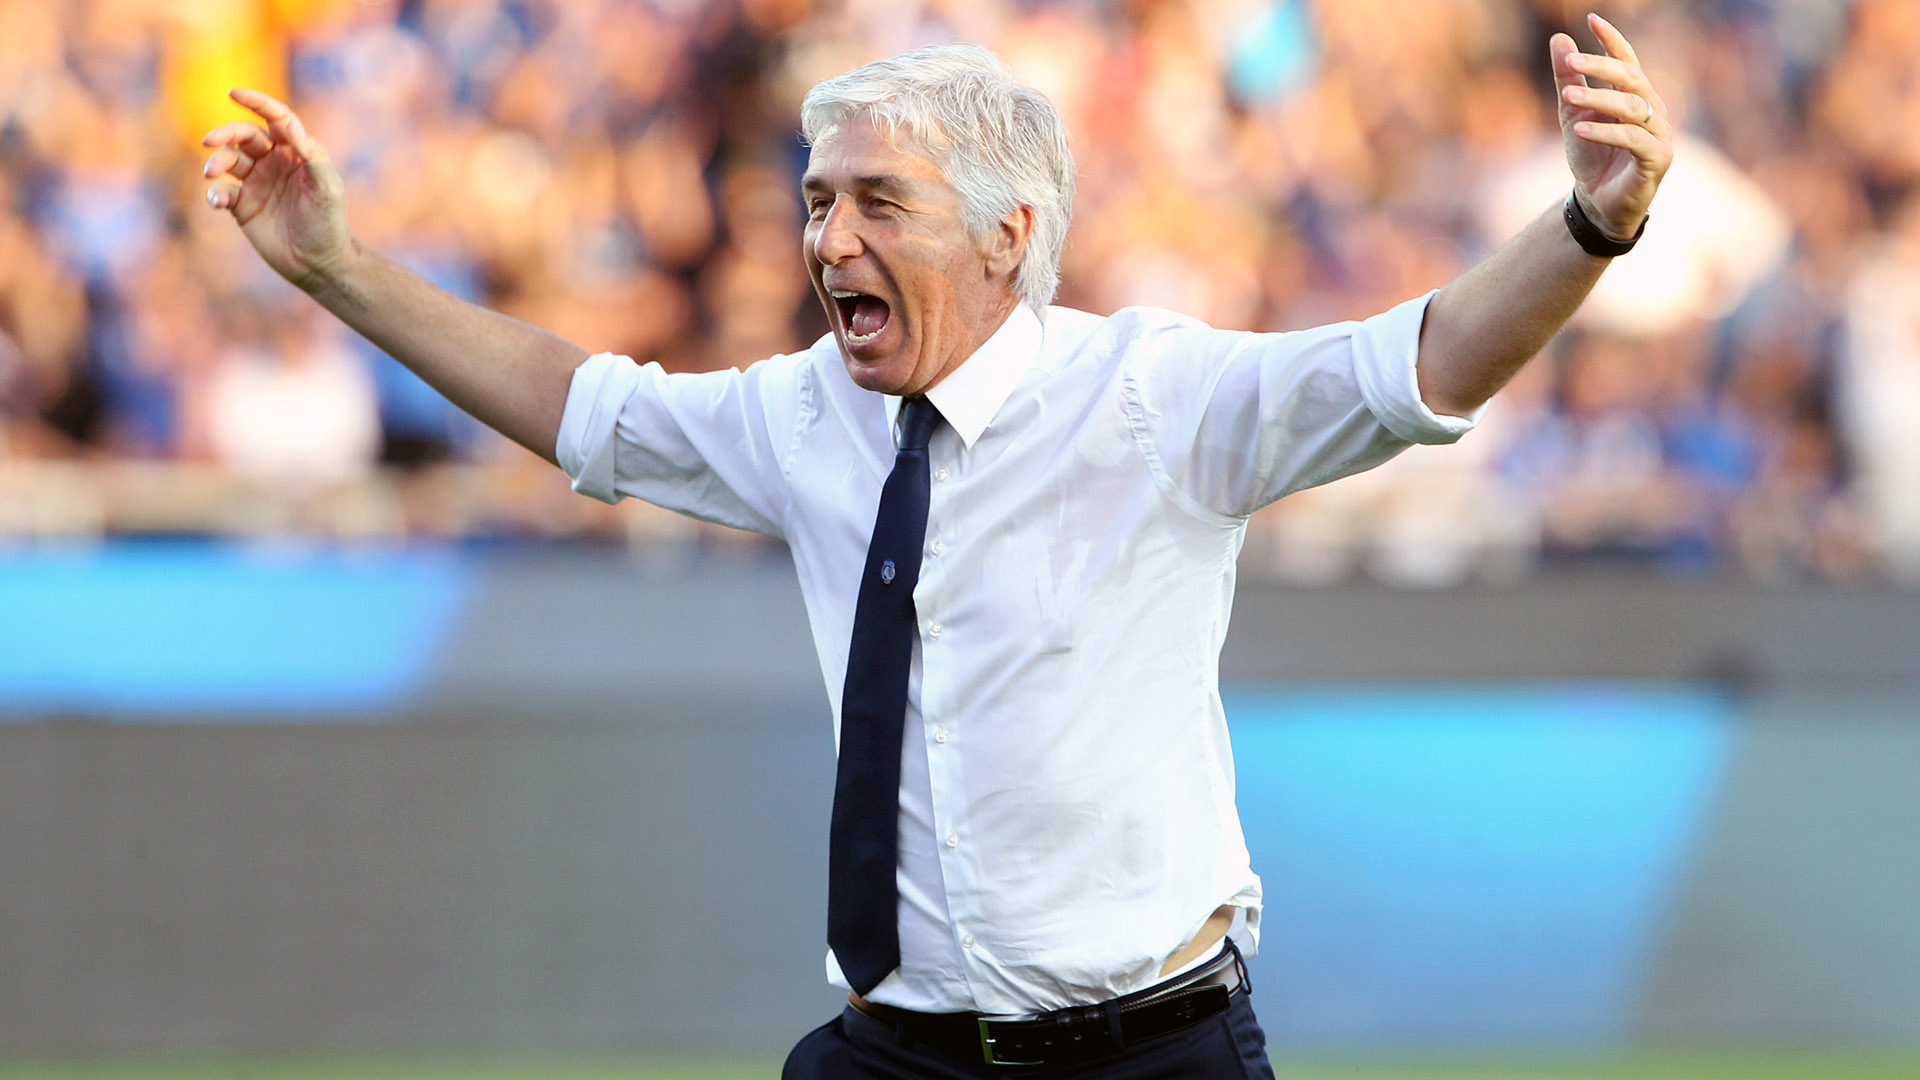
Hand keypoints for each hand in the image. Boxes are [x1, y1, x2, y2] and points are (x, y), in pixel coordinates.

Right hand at [201, 88, 352, 291]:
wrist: (319, 263)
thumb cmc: (329, 223)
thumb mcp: (327, 188)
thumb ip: (311, 155)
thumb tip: (291, 126)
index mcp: (295, 152)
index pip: (276, 119)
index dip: (257, 102)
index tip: (234, 93)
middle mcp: (273, 162)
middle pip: (244, 136)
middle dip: (225, 134)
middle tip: (208, 141)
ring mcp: (256, 183)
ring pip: (228, 160)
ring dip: (216, 162)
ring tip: (211, 173)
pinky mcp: (242, 206)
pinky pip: (221, 192)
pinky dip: (214, 193)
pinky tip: (218, 201)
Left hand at [1551, 13, 1672, 241]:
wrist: (1596, 203)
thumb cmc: (1590, 157)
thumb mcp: (1572, 115)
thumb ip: (1567, 80)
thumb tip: (1559, 39)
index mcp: (1637, 97)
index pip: (1628, 62)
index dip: (1612, 41)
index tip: (1592, 19)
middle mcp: (1654, 111)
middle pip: (1632, 79)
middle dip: (1602, 67)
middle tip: (1572, 61)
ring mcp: (1660, 135)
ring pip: (1633, 108)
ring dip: (1599, 98)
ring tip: (1569, 95)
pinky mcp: (1658, 160)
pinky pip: (1633, 139)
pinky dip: (1606, 132)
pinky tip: (1580, 129)